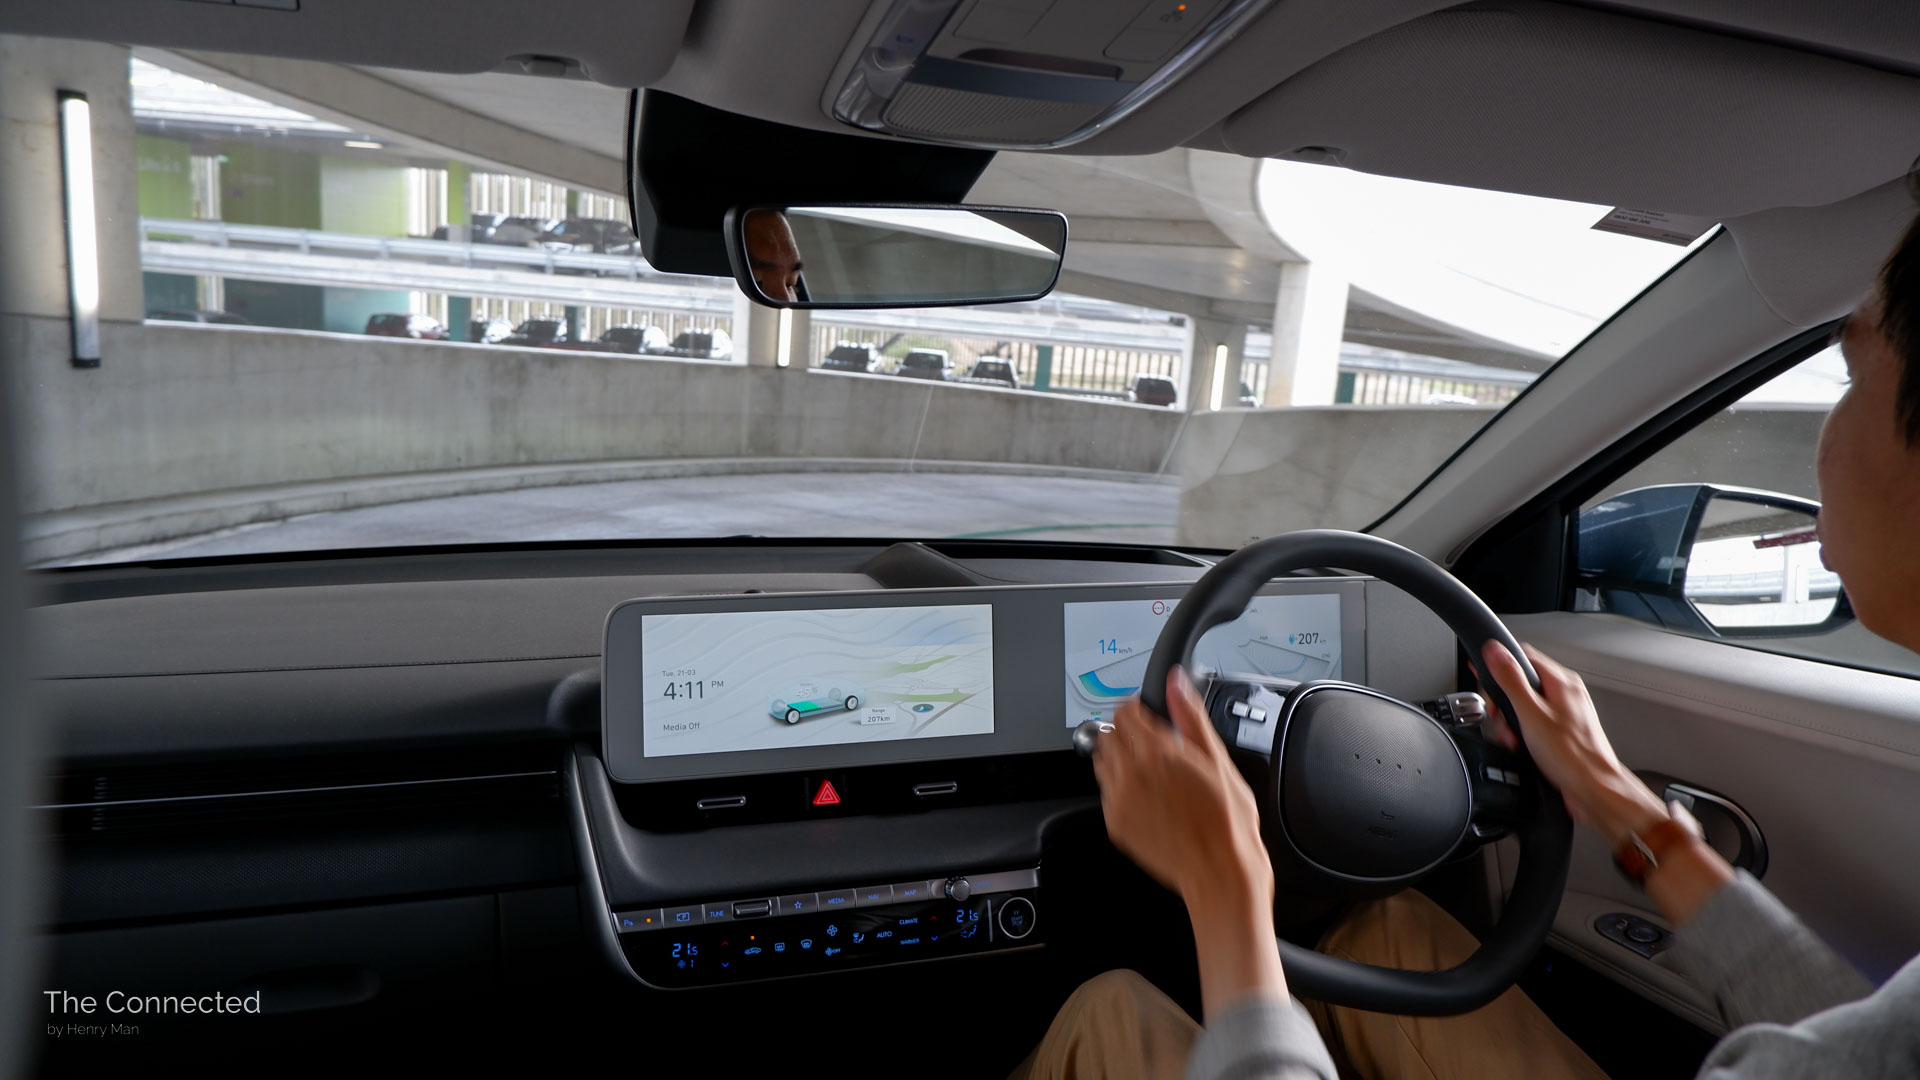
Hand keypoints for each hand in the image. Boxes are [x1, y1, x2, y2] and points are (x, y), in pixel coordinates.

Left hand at [1092, 668, 1272, 906]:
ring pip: (1102, 762)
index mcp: (1157, 753)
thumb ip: (1191, 717)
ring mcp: (1119, 802)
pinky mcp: (1115, 824)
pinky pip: (1106, 793)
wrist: (1220, 872)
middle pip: (1107, 733)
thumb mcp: (1218, 760)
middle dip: (1126, 732)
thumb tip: (1177, 683)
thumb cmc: (1227, 822)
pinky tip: (1147, 796)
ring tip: (1149, 770)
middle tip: (1149, 742)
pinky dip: (1120, 787)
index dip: (1136, 709)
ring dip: (1119, 757)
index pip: (1124, 712)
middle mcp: (1132, 776)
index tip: (1146, 714)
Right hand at [1481, 641, 1733, 923]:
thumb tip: (1494, 650)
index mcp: (1561, 682)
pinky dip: (1522, 735)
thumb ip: (1510, 679)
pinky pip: (1532, 725)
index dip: (1499, 669)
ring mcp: (1563, 715)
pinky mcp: (1559, 734)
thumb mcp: (1531, 714)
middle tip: (1503, 719)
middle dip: (1504, 703)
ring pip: (1524, 706)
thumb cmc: (1572, 757)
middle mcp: (1565, 695)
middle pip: (1520, 683)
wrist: (1594, 791)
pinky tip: (1523, 748)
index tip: (1486, 683)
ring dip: (1511, 723)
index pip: (1522, 657)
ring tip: (1516, 739)